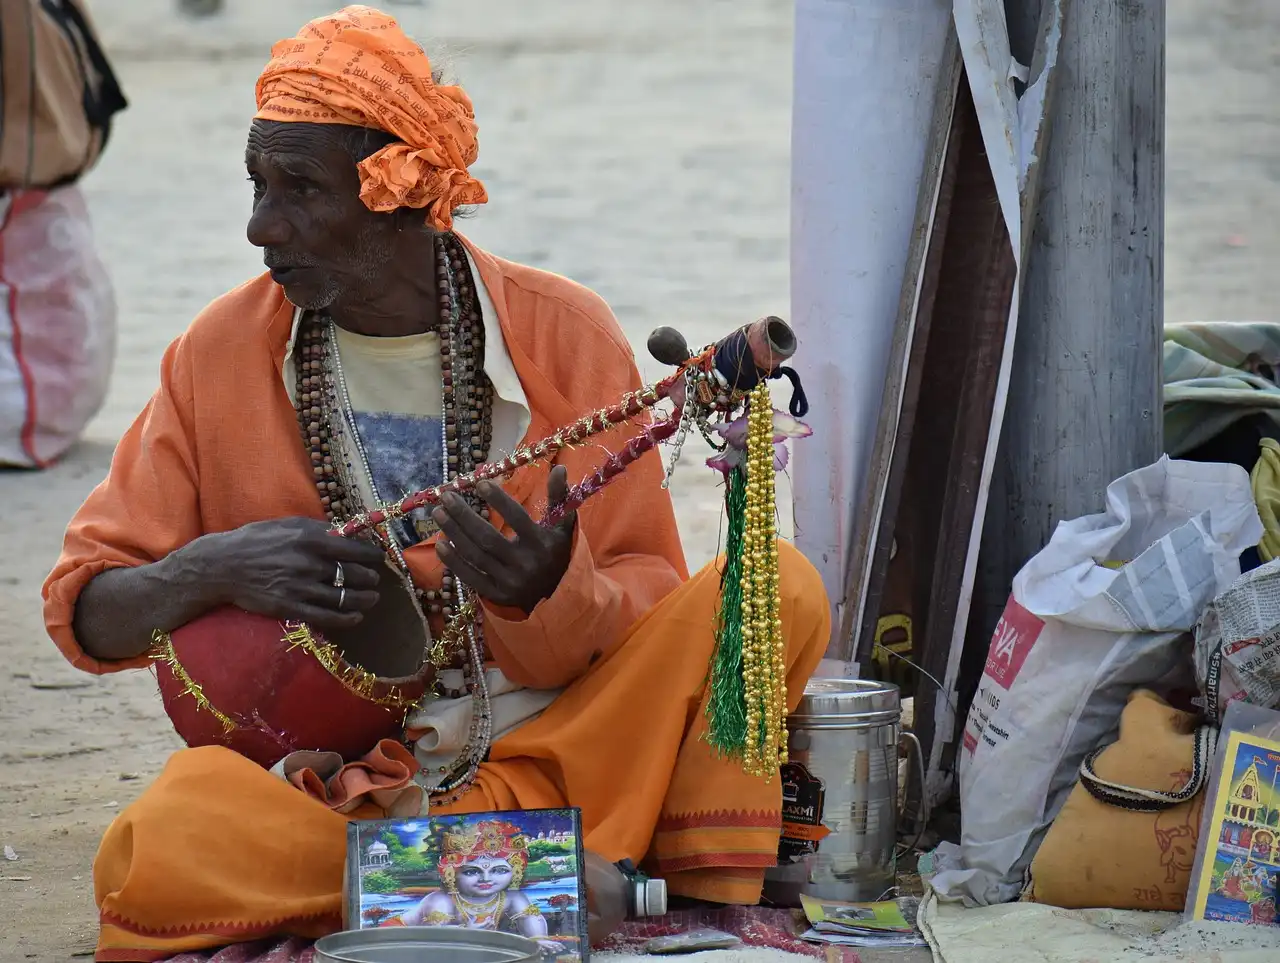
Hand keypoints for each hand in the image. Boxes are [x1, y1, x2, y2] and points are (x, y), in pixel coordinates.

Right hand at [183, 517, 384, 630]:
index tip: (379, 558)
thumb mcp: (289, 525)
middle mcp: (309, 564)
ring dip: (364, 599)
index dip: (373, 556)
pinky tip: (356, 617)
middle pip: (355, 575)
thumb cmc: (257, 540)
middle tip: (374, 579)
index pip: (356, 550)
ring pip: (345, 598)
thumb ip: (319, 530)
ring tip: (371, 598)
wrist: (222, 566)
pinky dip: (347, 619)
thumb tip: (349, 534)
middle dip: (370, 578)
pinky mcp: (290, 608)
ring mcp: (300, 588)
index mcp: (311, 539)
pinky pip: (327, 618)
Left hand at [432, 465, 575, 612]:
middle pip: (488, 538)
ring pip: (476, 555)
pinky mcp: (497, 595)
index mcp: (543, 544)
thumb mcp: (563, 526)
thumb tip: (559, 468)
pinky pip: (471, 577)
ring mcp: (510, 582)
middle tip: (446, 497)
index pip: (518, 519)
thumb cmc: (558, 553)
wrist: (560, 596)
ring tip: (438, 513)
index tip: (479, 483)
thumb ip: (560, 498)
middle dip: (464, 516)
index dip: (499, 501)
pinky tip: (440, 543)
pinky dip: (454, 561)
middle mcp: (526, 564)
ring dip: (454, 533)